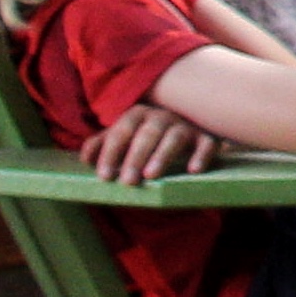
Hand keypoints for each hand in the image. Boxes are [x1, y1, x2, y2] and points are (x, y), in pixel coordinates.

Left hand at [80, 102, 216, 185]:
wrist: (182, 127)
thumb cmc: (143, 138)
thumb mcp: (121, 137)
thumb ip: (101, 145)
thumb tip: (88, 159)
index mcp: (138, 114)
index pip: (121, 132)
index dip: (111, 153)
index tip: (104, 176)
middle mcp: (162, 116)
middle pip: (148, 134)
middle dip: (136, 157)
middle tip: (127, 182)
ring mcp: (186, 125)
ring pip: (175, 137)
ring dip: (162, 155)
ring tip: (151, 176)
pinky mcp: (207, 136)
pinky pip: (207, 143)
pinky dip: (202, 155)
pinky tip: (193, 170)